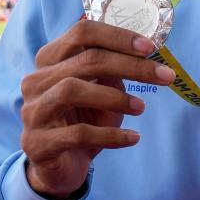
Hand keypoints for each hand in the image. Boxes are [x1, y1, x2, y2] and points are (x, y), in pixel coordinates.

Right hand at [19, 20, 174, 199]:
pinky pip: (77, 134)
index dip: (118, 37)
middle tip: (165, 76)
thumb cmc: (86, 120)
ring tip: (142, 107)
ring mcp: (33, 112)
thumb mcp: (103, 90)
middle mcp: (35, 81)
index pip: (82, 33)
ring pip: (72, 90)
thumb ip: (113, 69)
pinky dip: (110, 135)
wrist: (63, 166)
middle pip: (85, 60)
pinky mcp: (37, 143)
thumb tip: (143, 48)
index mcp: (51, 60)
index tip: (150, 47)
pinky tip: (133, 138)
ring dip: (115, 97)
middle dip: (131, 66)